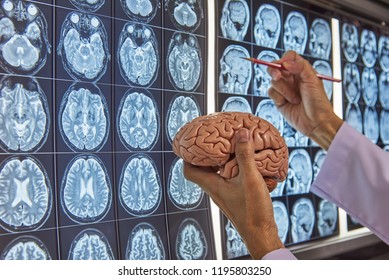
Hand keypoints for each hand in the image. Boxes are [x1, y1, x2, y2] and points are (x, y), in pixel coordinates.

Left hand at [183, 128, 283, 258]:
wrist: (262, 235)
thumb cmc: (253, 212)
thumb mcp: (250, 179)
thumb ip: (245, 156)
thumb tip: (241, 133)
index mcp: (212, 185)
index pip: (189, 170)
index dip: (187, 156)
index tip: (193, 142)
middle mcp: (215, 190)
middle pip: (202, 170)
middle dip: (206, 154)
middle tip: (213, 140)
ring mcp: (225, 194)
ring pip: (216, 174)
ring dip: (221, 161)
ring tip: (230, 147)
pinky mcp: (235, 197)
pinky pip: (228, 178)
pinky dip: (233, 169)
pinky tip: (246, 163)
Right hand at [267, 51, 342, 149]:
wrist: (316, 122)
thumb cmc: (318, 102)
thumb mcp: (313, 80)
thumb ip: (300, 66)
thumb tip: (285, 62)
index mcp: (302, 71)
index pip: (289, 57)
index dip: (284, 59)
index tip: (284, 65)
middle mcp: (292, 78)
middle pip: (276, 67)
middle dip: (275, 71)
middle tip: (278, 77)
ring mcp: (284, 89)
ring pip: (273, 81)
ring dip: (284, 90)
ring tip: (295, 99)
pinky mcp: (278, 99)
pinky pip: (271, 92)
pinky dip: (279, 97)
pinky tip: (288, 103)